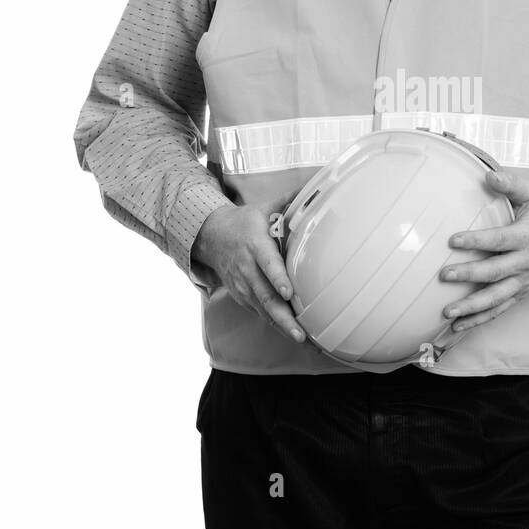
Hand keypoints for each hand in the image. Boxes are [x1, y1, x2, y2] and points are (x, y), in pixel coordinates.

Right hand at [192, 205, 305, 342]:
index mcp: (254, 246)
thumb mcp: (263, 207)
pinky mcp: (244, 298)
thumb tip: (317, 185)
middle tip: (301, 334)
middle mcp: (247, 270)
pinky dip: (278, 328)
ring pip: (264, 311)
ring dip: (284, 328)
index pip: (267, 264)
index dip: (277, 279)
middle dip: (284, 317)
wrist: (211, 238)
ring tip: (306, 343)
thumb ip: (290, 200)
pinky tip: (298, 338)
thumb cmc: (243, 222)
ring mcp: (244, 287)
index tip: (289, 291)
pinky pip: (262, 315)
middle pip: (266, 297)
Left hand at [438, 171, 528, 333]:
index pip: (500, 240)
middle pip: (496, 272)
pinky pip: (499, 310)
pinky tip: (457, 327)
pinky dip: (479, 320)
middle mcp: (526, 263)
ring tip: (447, 312)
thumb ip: (511, 184)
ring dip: (472, 307)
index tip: (453, 240)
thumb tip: (487, 175)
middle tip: (444, 275)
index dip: (477, 241)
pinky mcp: (520, 293)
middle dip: (470, 275)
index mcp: (527, 237)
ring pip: (497, 298)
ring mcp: (524, 282)